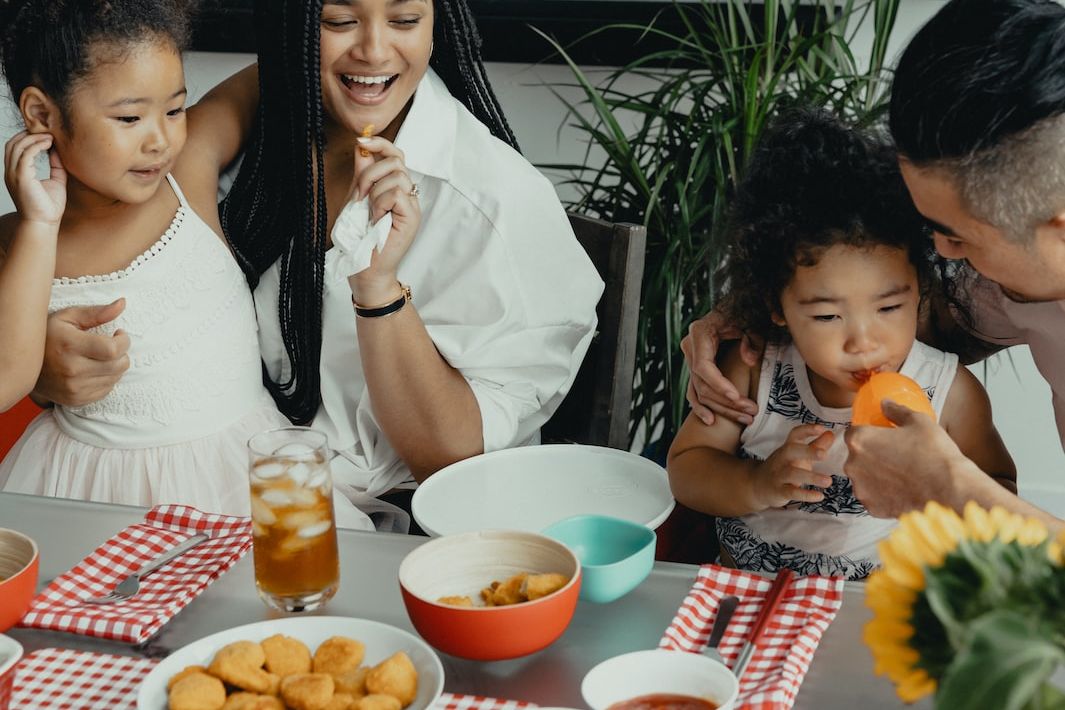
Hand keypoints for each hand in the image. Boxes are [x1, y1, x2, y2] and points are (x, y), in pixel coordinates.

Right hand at [4, 131, 65, 226]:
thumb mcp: (56, 181)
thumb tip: (59, 150)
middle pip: (13, 144)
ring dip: (34, 138)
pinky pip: (25, 154)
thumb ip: (56, 165)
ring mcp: (14, 174)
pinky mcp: (21, 177)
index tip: (44, 134)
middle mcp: (11, 172)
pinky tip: (48, 144)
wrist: (44, 224)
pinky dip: (36, 145)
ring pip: (18, 146)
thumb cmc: (49, 206)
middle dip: (28, 134)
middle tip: (47, 131)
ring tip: (50, 137)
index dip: (27, 138)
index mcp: (16, 173)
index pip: (15, 148)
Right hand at [34, 300, 130, 406]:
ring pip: (115, 378)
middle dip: (123, 353)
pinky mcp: (76, 400)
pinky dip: (107, 379)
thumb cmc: (50, 336)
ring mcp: (73, 388)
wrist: (27, 366)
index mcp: (70, 346)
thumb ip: (97, 312)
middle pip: (118, 365)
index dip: (123, 341)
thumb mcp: (68, 317)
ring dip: (115, 366)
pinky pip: (106, 390)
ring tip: (101, 357)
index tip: (119, 334)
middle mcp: (71, 370)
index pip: (113, 349)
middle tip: (112, 345)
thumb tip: (123, 303)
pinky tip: (95, 370)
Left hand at [347, 134, 421, 304]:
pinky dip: (380, 204)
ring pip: (396, 176)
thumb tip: (362, 146)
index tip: (361, 141)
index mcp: (396, 187)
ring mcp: (412, 205)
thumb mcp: (356, 198)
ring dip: (374, 192)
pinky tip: (376, 218)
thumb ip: (361, 173)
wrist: (365, 270)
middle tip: (359, 196)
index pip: (396, 154)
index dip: (380, 144)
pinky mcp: (412, 217)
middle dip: (370, 173)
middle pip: (396, 160)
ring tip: (369, 212)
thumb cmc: (360, 240)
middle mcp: (408, 194)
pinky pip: (396, 194)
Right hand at [681, 310, 762, 425]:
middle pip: (702, 383)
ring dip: (721, 408)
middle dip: (727, 401)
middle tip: (751, 411)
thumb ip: (752, 339)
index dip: (719, 384)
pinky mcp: (694, 368)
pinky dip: (701, 407)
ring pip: (699, 392)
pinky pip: (693, 391)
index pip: (703, 366)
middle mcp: (690, 346)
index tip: (736, 396)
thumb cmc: (744, 312)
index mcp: (699, 333)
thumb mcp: (751, 321)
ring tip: (745, 419)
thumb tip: (750, 361)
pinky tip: (711, 421)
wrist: (735, 307)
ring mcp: (690, 358)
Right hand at [752, 423, 834, 508]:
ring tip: (828, 481)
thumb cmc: (783, 467)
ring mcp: (778, 475)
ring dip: (811, 477)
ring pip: (792, 473)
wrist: (757, 485)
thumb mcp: (798, 456)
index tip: (821, 428)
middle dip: (807, 451)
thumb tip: (831, 434)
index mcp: (788, 448)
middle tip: (824, 454)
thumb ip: (815, 445)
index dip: (807, 430)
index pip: (795, 434)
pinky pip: (791, 492)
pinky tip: (819, 496)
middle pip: (791, 451)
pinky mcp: (778, 491)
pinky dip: (806, 494)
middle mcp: (781, 459)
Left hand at [844, 399, 966, 517]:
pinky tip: (902, 491)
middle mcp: (853, 464)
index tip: (882, 438)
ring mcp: (860, 488)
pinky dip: (883, 495)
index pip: (854, 432)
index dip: (868, 434)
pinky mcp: (871, 508)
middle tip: (896, 457)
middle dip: (871, 456)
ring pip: (863, 478)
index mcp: (860, 440)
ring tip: (901, 475)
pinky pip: (873, 497)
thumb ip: (896, 410)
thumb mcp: (919, 421)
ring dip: (875, 476)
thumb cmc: (934, 453)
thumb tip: (885, 403)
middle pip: (856, 456)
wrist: (950, 491)